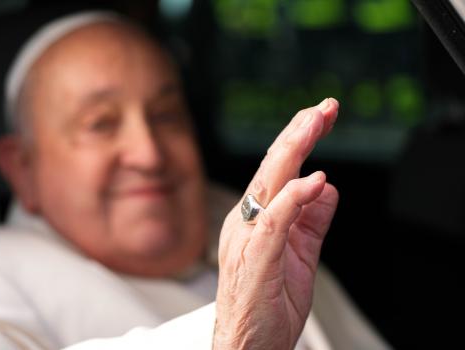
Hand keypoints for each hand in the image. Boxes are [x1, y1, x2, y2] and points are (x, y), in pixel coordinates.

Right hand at [213, 98, 339, 349]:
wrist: (245, 348)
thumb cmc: (265, 306)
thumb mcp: (299, 256)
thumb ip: (312, 221)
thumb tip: (327, 190)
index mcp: (255, 220)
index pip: (278, 170)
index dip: (300, 140)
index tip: (321, 117)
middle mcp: (246, 223)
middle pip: (272, 168)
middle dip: (299, 132)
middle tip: (323, 108)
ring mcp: (247, 239)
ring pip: (268, 185)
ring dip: (294, 151)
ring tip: (316, 124)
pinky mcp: (254, 259)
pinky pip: (273, 223)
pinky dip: (293, 199)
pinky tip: (313, 181)